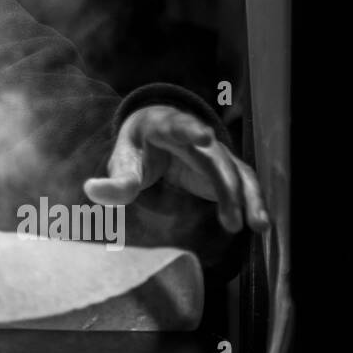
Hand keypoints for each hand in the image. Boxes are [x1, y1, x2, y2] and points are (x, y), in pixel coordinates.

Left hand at [83, 105, 269, 233]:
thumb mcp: (123, 161)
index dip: (189, 130)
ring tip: (256, 226)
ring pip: (237, 172)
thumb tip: (91, 190)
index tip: (203, 137)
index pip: (177, 126)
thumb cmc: (139, 148)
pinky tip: (261, 226)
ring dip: (248, 198)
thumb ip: (113, 180)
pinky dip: (255, 202)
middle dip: (225, 185)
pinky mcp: (228, 168)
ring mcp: (217, 151)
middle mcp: (197, 135)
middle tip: (230, 219)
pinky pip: (246, 184)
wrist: (157, 131)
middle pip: (214, 159)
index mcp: (164, 126)